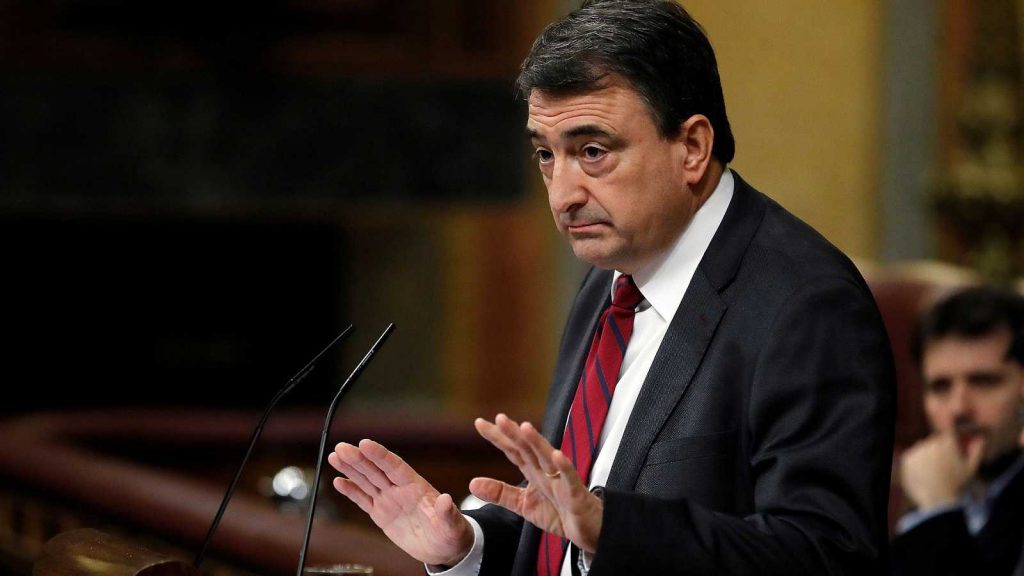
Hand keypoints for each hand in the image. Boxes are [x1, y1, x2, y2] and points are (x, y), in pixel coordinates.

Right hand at [328, 439, 473, 566]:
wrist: (443, 548)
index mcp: (417, 486)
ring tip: (335, 456)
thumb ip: (447, 513)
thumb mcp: (452, 525)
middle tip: (341, 447)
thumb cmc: (452, 533)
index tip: (365, 443)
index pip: (395, 466)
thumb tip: (447, 500)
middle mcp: (400, 489)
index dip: (380, 455)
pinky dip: (351, 491)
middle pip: (376, 470)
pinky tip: (338, 481)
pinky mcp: (382, 514)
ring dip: (350, 469)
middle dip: (358, 459)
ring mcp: (389, 500)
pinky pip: (363, 500)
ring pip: (366, 481)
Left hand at [470, 414, 603, 553]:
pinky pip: (570, 478)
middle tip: (499, 418)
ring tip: (525, 428)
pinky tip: (557, 455)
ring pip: (548, 458)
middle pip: (528, 449)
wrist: (590, 530)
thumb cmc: (561, 512)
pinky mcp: (576, 494)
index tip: (480, 422)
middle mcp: (546, 471)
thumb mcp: (524, 505)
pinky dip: (564, 467)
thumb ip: (500, 493)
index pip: (513, 450)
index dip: (498, 437)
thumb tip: (472, 483)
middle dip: (514, 434)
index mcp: (534, 472)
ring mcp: (562, 480)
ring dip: (538, 442)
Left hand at [899, 432, 983, 509]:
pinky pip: (912, 457)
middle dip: (937, 450)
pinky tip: (923, 475)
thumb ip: (976, 452)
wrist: (938, 501)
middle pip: (933, 441)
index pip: (948, 433)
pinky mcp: (907, 458)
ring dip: (925, 456)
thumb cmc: (957, 486)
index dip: (948, 442)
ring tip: (932, 473)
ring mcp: (918, 450)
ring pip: (922, 448)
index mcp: (947, 443)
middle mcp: (931, 443)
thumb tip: (980, 439)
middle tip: (941, 467)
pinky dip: (916, 464)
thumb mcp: (970, 469)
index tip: (948, 451)